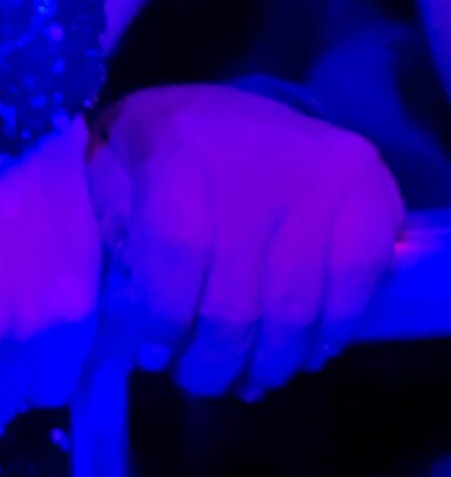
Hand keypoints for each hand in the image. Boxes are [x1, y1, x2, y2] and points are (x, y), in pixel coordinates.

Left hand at [87, 84, 403, 396]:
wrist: (252, 95)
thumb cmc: (171, 143)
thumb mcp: (116, 163)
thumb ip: (110, 227)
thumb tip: (113, 316)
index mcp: (179, 148)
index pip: (177, 255)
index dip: (165, 319)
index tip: (153, 356)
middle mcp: (255, 164)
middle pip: (236, 302)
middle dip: (213, 363)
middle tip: (199, 381)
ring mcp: (320, 181)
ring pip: (295, 312)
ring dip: (269, 364)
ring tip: (249, 380)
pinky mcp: (368, 195)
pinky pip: (353, 292)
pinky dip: (329, 335)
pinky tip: (306, 353)